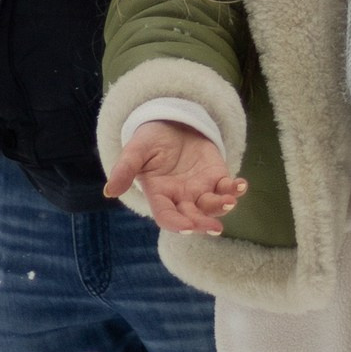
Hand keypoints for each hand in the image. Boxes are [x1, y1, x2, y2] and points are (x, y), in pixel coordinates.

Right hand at [106, 118, 245, 233]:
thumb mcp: (135, 151)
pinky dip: (236, 189)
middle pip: (192, 217)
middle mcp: (181, 197)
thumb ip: (124, 170)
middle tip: (214, 227)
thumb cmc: (150, 140)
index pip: (167, 216)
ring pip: (212, 206)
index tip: (186, 228)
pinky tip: (241, 185)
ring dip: (222, 206)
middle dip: (203, 223)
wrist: (171, 123)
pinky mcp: (216, 177)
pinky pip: (228, 188)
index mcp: (160, 195)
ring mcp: (200, 189)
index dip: (176, 224)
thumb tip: (109, 191)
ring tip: (230, 200)